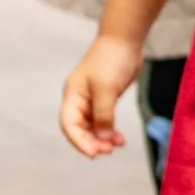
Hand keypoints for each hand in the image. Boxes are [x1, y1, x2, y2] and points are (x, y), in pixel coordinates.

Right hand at [61, 32, 142, 158]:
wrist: (125, 40)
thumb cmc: (112, 60)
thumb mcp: (106, 88)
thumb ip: (103, 114)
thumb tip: (101, 138)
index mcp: (73, 95)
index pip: (69, 124)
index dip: (79, 141)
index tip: (93, 154)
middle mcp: (79, 100)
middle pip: (80, 129)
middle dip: (92, 142)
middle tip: (108, 151)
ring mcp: (92, 100)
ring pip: (93, 127)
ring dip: (103, 138)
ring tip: (116, 146)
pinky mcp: (106, 99)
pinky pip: (104, 121)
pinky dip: (111, 131)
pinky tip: (120, 139)